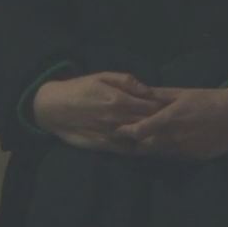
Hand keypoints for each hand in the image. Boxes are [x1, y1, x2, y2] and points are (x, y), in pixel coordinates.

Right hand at [30, 71, 166, 153]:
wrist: (53, 108)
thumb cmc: (80, 88)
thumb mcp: (103, 76)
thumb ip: (127, 81)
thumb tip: (149, 89)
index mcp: (119, 100)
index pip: (151, 106)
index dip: (165, 108)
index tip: (174, 108)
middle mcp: (117, 119)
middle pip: (149, 124)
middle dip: (162, 123)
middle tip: (174, 123)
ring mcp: (111, 134)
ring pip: (140, 139)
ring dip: (153, 137)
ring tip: (165, 135)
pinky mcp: (104, 146)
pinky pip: (127, 150)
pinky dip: (139, 148)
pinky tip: (146, 145)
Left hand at [119, 86, 227, 161]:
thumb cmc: (207, 99)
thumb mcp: (182, 93)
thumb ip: (158, 95)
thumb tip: (138, 92)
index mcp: (169, 119)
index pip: (139, 131)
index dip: (126, 132)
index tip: (118, 130)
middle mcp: (174, 138)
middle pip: (145, 147)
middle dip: (135, 144)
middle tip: (125, 139)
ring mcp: (184, 150)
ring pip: (158, 154)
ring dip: (150, 149)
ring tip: (141, 142)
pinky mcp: (193, 158)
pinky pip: (173, 157)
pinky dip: (166, 152)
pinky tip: (164, 145)